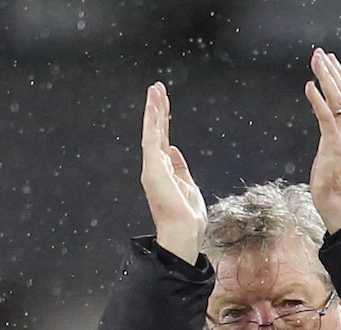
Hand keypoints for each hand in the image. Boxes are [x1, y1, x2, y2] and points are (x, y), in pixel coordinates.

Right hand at [140, 81, 206, 264]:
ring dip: (154, 109)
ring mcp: (153, 167)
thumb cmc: (187, 217)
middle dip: (157, 108)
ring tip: (155, 89)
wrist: (183, 232)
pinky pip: (151, 139)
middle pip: (157, 131)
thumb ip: (180, 168)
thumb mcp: (189, 187)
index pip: (163, 139)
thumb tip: (174, 150)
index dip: (164, 120)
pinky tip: (153, 105)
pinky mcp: (153, 168)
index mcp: (164, 171)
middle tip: (157, 87)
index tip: (164, 102)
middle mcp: (156, 167)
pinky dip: (152, 121)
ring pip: (152, 131)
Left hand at [304, 48, 340, 233]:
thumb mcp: (331, 157)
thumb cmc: (332, 186)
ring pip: (338, 99)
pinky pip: (326, 117)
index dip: (338, 78)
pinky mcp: (333, 145)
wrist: (338, 204)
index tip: (329, 61)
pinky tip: (309, 86)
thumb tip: (327, 132)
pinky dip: (318, 100)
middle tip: (320, 53)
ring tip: (316, 60)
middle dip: (331, 70)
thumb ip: (332, 141)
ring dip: (327, 77)